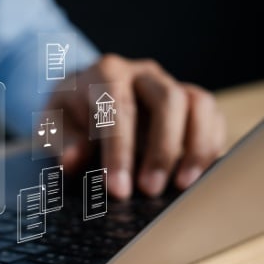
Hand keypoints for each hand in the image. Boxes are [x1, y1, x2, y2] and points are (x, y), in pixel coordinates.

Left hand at [48, 54, 225, 198]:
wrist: (82, 95)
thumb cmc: (68, 114)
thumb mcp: (52, 126)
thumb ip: (62, 141)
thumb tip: (73, 160)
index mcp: (105, 73)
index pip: (118, 107)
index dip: (120, 150)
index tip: (118, 188)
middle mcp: (142, 73)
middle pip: (168, 100)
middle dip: (162, 149)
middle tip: (149, 190)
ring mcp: (170, 83)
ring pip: (198, 104)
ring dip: (196, 147)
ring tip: (183, 185)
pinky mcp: (189, 100)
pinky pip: (211, 115)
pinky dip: (210, 144)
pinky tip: (198, 174)